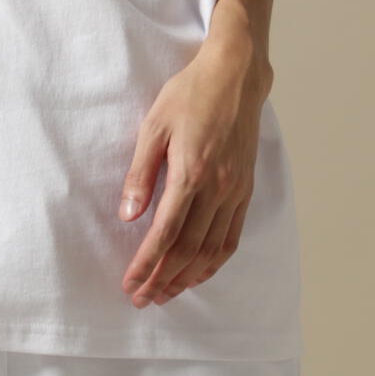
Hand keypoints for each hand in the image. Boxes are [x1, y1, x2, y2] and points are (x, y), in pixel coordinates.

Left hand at [116, 46, 270, 307]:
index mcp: (190, 173)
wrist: (234, 76)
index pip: (166, 233)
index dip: (147, 264)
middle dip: (163, 279)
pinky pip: (232, 236)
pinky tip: (200, 271)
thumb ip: (141, 173)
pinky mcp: (246, 189)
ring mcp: (235, 191)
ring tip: (166, 293)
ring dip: (188, 277)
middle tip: (142, 299)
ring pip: (213, 250)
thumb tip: (128, 215)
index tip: (130, 283)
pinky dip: (215, 261)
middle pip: (189, 250)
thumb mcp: (154, 125)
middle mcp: (217, 189)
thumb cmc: (189, 95)